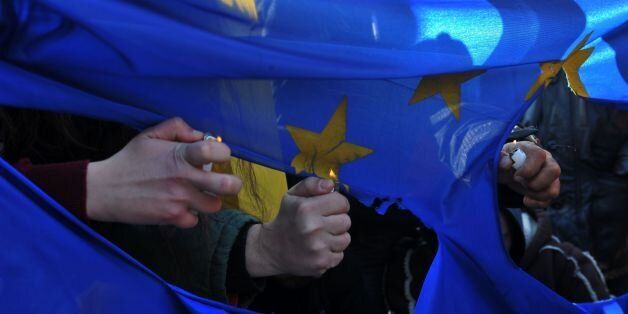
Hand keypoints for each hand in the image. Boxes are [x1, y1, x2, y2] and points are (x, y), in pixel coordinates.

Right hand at [86, 117, 241, 227]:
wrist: (105, 190)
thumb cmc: (130, 160)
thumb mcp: (150, 135)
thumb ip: (178, 127)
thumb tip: (201, 134)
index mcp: (179, 155)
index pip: (215, 152)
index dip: (223, 152)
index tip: (218, 155)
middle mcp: (182, 179)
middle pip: (227, 185)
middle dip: (233, 183)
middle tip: (227, 181)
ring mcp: (178, 200)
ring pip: (215, 205)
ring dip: (210, 199)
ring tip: (200, 193)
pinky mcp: (171, 218)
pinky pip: (195, 220)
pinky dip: (190, 214)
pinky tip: (180, 206)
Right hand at [245, 177, 350, 276]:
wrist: (271, 249)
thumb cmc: (286, 218)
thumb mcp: (292, 196)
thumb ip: (311, 184)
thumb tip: (330, 185)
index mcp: (306, 208)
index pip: (341, 202)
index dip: (337, 204)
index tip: (329, 208)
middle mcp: (313, 228)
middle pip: (346, 221)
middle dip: (337, 220)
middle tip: (324, 223)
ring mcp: (318, 247)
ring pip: (345, 239)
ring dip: (336, 237)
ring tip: (322, 236)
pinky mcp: (321, 263)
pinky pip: (340, 255)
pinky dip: (332, 252)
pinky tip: (320, 249)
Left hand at [498, 141, 559, 207]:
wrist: (507, 170)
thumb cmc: (504, 160)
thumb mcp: (498, 158)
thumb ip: (500, 159)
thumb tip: (507, 164)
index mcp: (533, 150)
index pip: (539, 155)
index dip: (528, 168)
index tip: (516, 175)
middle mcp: (547, 161)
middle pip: (554, 171)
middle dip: (534, 182)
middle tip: (520, 181)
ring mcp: (550, 176)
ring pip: (553, 190)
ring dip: (534, 194)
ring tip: (523, 189)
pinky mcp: (548, 189)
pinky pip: (548, 201)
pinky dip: (535, 203)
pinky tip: (525, 199)